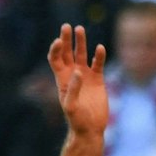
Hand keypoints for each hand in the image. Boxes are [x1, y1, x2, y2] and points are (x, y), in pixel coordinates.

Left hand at [48, 23, 107, 137]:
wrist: (91, 129)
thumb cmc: (77, 120)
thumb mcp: (71, 107)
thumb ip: (73, 89)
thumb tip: (78, 71)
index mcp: (62, 79)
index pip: (55, 59)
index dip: (55, 49)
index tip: (58, 41)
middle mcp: (73, 75)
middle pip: (67, 52)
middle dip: (66, 39)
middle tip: (66, 26)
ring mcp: (85, 76)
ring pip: (82, 54)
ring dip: (81, 42)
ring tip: (79, 29)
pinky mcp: (98, 79)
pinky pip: (98, 63)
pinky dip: (99, 56)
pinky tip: (99, 48)